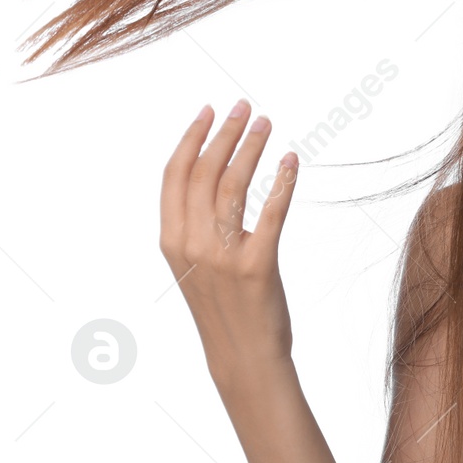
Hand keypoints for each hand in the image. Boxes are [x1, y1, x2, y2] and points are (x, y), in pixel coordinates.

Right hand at [160, 99, 299, 390]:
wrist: (242, 356)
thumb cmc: (223, 307)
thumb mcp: (194, 265)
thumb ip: (193, 227)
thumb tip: (207, 181)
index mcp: (171, 241)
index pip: (174, 175)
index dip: (191, 138)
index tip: (208, 110)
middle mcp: (191, 244)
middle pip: (204, 172)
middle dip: (224, 133)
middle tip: (245, 106)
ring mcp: (223, 255)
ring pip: (233, 185)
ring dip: (250, 148)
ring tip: (265, 123)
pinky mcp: (257, 265)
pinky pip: (271, 213)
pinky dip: (282, 182)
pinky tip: (291, 161)